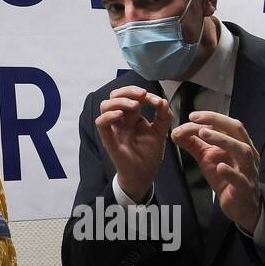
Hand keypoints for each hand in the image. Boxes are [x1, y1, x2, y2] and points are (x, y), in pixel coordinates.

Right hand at [96, 86, 170, 201]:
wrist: (144, 174)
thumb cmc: (149, 154)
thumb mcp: (160, 132)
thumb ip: (163, 116)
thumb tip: (162, 100)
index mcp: (132, 116)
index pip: (131, 96)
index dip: (142, 94)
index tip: (156, 101)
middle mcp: (121, 119)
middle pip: (115, 95)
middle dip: (128, 91)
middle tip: (142, 94)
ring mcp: (114, 128)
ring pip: (105, 106)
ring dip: (119, 101)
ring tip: (134, 106)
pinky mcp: (109, 139)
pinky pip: (101, 123)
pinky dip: (108, 116)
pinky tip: (120, 115)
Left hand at [172, 111, 261, 230]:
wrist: (240, 206)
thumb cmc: (226, 179)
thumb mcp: (208, 158)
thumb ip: (194, 145)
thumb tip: (176, 133)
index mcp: (239, 143)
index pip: (228, 124)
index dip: (211, 117)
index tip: (192, 116)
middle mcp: (246, 153)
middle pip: (237, 130)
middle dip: (216, 121)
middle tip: (196, 120)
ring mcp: (248, 170)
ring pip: (242, 151)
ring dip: (222, 140)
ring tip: (203, 134)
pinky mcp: (244, 188)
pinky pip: (240, 178)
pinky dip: (230, 171)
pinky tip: (219, 167)